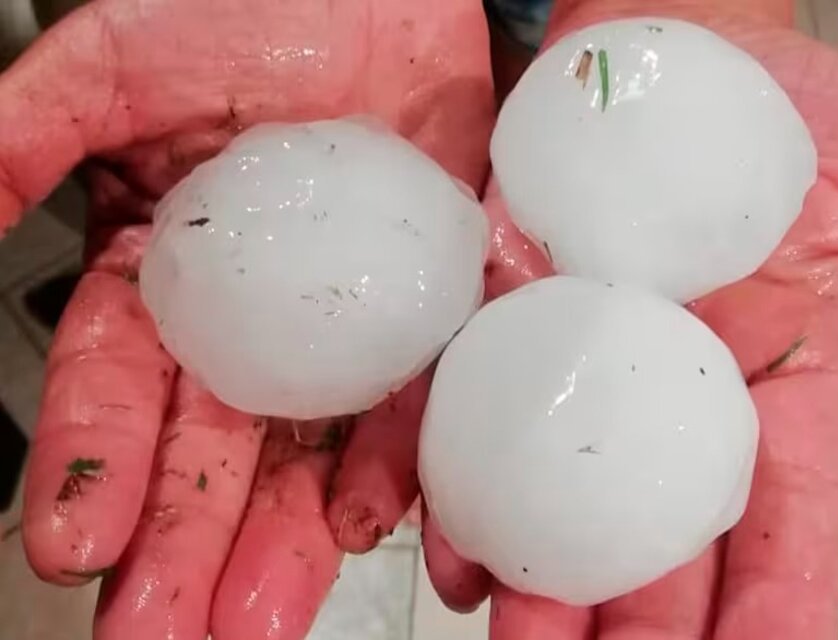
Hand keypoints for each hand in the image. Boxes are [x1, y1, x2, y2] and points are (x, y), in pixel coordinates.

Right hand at [0, 1, 493, 637]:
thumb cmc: (247, 8)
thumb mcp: (121, 65)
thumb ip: (30, 136)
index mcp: (170, 281)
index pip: (119, 391)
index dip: (96, 467)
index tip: (76, 544)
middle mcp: (255, 323)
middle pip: (211, 454)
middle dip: (185, 546)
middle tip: (165, 635)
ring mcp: (347, 325)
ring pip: (309, 455)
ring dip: (285, 544)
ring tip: (256, 621)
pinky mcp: (430, 309)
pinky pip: (414, 399)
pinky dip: (397, 463)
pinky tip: (370, 521)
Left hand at [421, 1, 837, 638]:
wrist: (656, 49)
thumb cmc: (770, 98)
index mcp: (771, 379)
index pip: (787, 516)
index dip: (782, 599)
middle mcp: (666, 392)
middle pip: (662, 538)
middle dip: (643, 628)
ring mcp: (576, 363)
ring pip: (561, 500)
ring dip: (542, 588)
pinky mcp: (497, 322)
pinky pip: (470, 416)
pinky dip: (453, 487)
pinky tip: (451, 557)